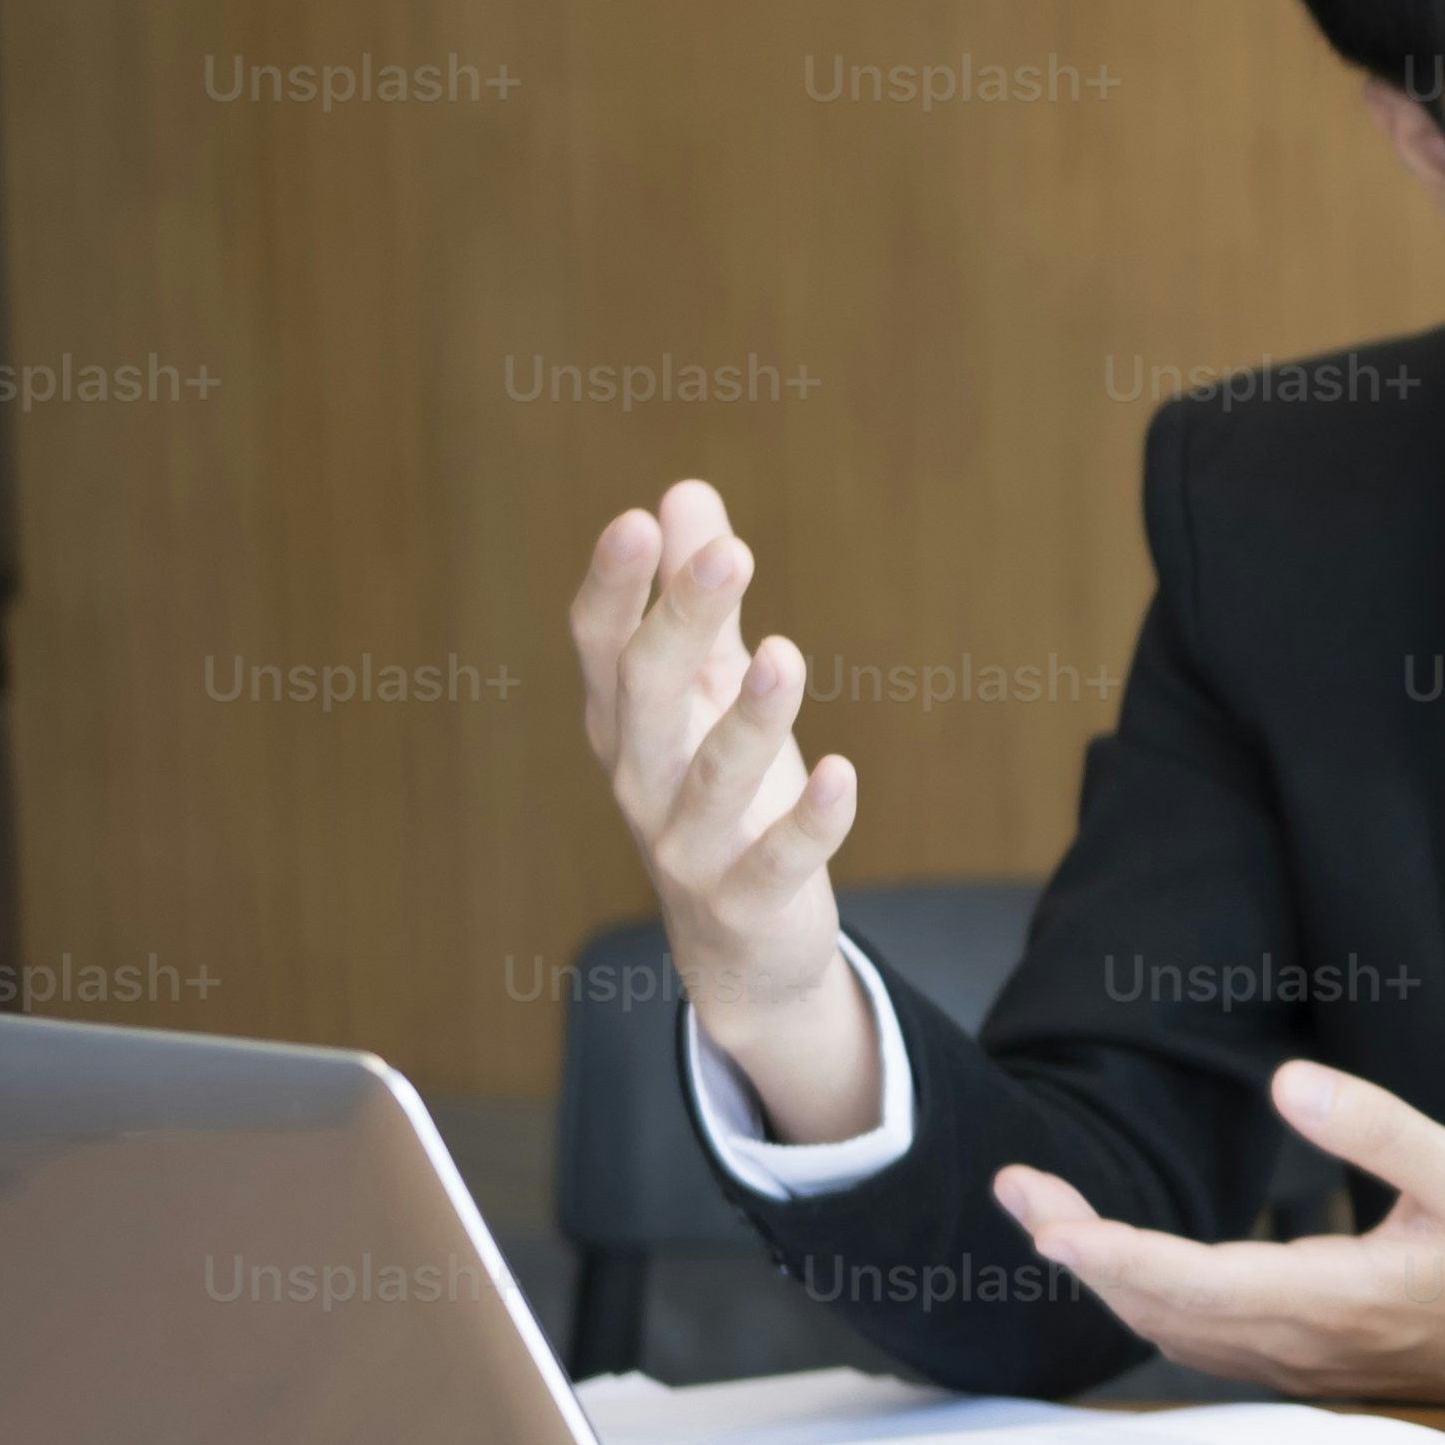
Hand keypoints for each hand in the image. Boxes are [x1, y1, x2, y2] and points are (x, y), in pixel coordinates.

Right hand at [567, 479, 879, 1140]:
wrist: (740, 951)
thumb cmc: (722, 797)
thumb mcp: (708, 696)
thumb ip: (702, 604)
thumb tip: (685, 493)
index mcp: (626, 722)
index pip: (603, 647)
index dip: (615, 588)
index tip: (638, 520)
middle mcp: (641, 780)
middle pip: (647, 694)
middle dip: (681, 623)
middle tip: (728, 554)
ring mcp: (687, 847)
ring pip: (708, 779)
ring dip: (748, 719)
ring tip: (786, 657)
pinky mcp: (746, 901)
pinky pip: (776, 860)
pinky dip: (809, 822)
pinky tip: (842, 774)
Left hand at [989, 1061, 1444, 1413]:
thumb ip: (1377, 1128)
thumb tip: (1288, 1085)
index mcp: (1339, 1301)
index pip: (1196, 1281)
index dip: (1114, 1252)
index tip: (1048, 1219)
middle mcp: (1304, 1344)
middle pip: (1160, 1308)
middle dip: (1080, 1250)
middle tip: (1021, 1188)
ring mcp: (1299, 1363)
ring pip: (1173, 1330)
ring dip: (1106, 1278)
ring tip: (1052, 1217)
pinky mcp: (1303, 1362)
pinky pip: (1201, 1341)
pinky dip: (1149, 1302)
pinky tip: (1126, 1267)